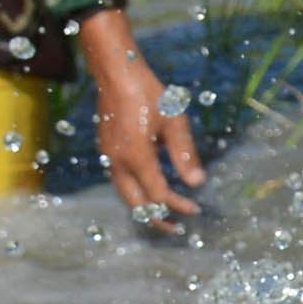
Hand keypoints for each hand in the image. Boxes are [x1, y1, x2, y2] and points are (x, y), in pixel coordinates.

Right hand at [77, 9, 203, 224]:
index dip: (177, 205)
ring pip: (124, 194)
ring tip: (163, 214)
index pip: (159, 194)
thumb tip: (197, 182)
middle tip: (175, 228)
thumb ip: (185, 154)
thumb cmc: (149, 94)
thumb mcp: (174, 122)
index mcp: (137, 158)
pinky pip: (119, 180)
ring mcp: (108, 157)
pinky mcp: (106, 150)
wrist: (116, 74)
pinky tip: (149, 188)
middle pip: (135, 204)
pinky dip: (135, 192)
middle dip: (156, 218)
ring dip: (143, 207)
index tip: (195, 210)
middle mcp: (118, 162)